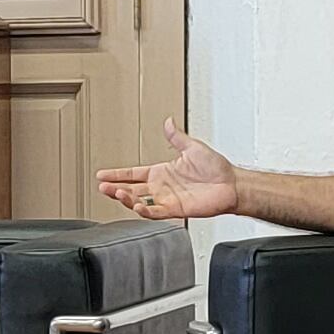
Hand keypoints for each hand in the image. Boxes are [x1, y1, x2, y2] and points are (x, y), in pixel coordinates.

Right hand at [96, 118, 236, 220]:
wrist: (232, 184)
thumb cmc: (217, 168)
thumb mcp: (193, 147)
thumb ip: (177, 137)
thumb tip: (168, 122)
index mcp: (162, 172)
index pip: (133, 173)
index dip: (117, 174)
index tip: (102, 174)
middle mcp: (162, 187)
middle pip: (132, 189)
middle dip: (115, 188)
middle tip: (102, 186)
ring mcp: (168, 199)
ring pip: (140, 201)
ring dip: (126, 199)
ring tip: (115, 192)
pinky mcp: (177, 209)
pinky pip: (156, 212)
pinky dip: (145, 210)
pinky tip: (136, 205)